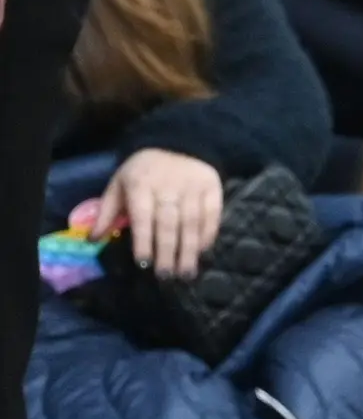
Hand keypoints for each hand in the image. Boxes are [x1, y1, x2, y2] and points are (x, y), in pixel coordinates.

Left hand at [83, 149, 226, 279]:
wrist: (177, 143)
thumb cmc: (143, 171)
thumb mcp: (119, 184)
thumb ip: (107, 212)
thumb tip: (93, 239)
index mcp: (140, 185)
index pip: (143, 217)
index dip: (144, 241)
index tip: (143, 263)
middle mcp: (168, 187)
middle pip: (169, 224)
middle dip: (167, 252)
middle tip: (166, 276)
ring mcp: (192, 188)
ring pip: (192, 224)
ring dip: (189, 250)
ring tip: (186, 273)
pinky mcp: (213, 189)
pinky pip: (212, 216)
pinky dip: (208, 235)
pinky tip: (202, 251)